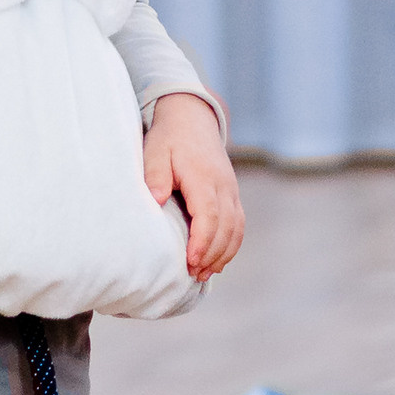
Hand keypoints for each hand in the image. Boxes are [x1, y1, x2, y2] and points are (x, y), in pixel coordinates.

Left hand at [143, 94, 244, 280]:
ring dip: (223, 254)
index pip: (210, 214)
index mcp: (204, 177)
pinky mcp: (233, 195)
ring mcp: (232, 191)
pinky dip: (230, 245)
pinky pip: (238, 224)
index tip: (191, 260)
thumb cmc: (170, 138)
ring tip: (203, 274)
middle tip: (193, 274)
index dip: (202, 240)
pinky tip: (216, 261)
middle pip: (227, 227)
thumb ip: (155, 175)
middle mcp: (224, 186)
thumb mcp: (156, 151)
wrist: (193, 119)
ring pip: (236, 228)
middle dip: (212, 254)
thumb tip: (156, 200)